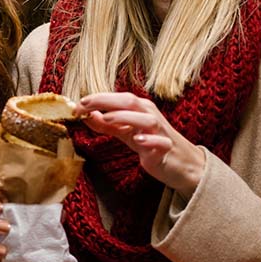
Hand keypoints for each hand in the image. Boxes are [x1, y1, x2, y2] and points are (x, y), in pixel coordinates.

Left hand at [78, 92, 205, 196]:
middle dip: (106, 101)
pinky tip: (138, 141)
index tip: (78, 104)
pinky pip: (160, 143)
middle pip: (131, 102)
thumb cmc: (153, 144)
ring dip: (127, 117)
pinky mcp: (166, 150)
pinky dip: (150, 140)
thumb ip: (108, 124)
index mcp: (141, 110)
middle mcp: (150, 116)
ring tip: (108, 119)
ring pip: (147, 119)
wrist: (181, 164)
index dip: (99, 98)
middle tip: (85, 104)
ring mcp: (160, 133)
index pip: (119, 98)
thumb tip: (86, 115)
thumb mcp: (127, 133)